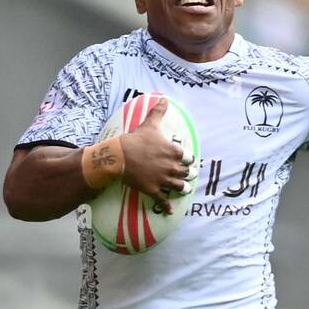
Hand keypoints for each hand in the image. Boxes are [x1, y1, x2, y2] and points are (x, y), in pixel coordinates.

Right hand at [119, 98, 195, 214]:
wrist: (119, 156)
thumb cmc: (135, 139)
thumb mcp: (149, 123)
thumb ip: (159, 111)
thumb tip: (164, 98)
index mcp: (174, 151)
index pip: (189, 157)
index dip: (189, 159)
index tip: (188, 160)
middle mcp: (172, 167)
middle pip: (186, 173)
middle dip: (188, 173)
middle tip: (189, 174)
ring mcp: (163, 180)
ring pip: (180, 187)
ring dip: (183, 188)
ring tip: (185, 189)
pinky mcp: (154, 190)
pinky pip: (164, 201)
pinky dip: (167, 206)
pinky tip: (170, 211)